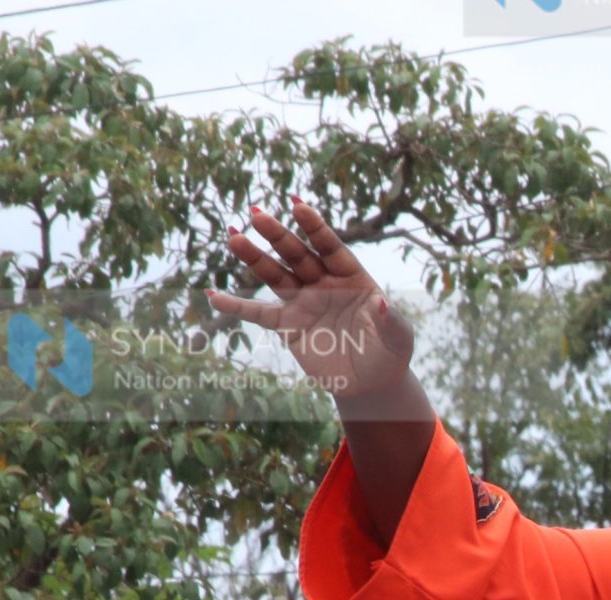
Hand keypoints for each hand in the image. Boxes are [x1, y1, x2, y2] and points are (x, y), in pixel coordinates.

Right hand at [208, 199, 415, 402]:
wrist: (371, 383)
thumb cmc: (389, 353)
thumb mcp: (397, 337)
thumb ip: (389, 319)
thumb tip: (382, 304)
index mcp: (351, 277)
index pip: (331, 247)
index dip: (315, 227)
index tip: (297, 204)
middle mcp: (323, 283)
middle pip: (297, 255)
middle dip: (278, 235)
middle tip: (257, 213)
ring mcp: (303, 302)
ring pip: (275, 275)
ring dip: (254, 258)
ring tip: (234, 236)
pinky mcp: (288, 325)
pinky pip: (258, 314)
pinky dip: (236, 306)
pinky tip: (213, 295)